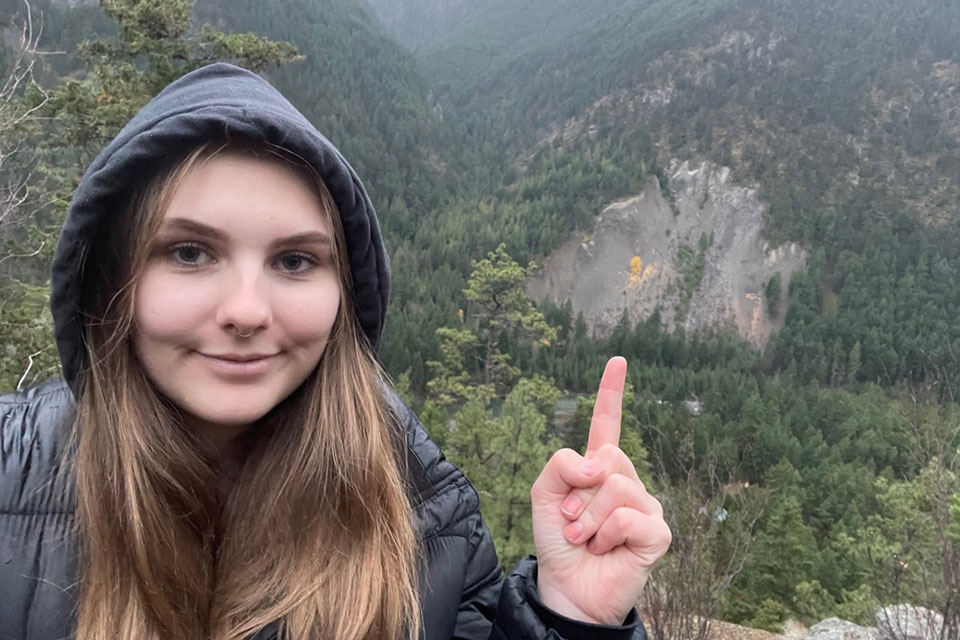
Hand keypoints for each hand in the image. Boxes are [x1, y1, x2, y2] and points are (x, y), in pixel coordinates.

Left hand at [531, 356, 671, 625]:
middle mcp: (626, 480)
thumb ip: (560, 465)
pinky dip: (606, 534)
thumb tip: (598, 464)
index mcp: (598, 467)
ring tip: (585, 539)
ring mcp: (645, 505)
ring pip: (615, 487)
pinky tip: (605, 548)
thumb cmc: (557, 541)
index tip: (618, 360)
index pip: (607, 423)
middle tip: (572, 521)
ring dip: (587, 518)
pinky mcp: (657, 532)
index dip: (611, 392)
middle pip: (607, 457)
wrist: (566, 587)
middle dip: (578, 492)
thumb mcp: (543, 495)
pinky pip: (630, 516)